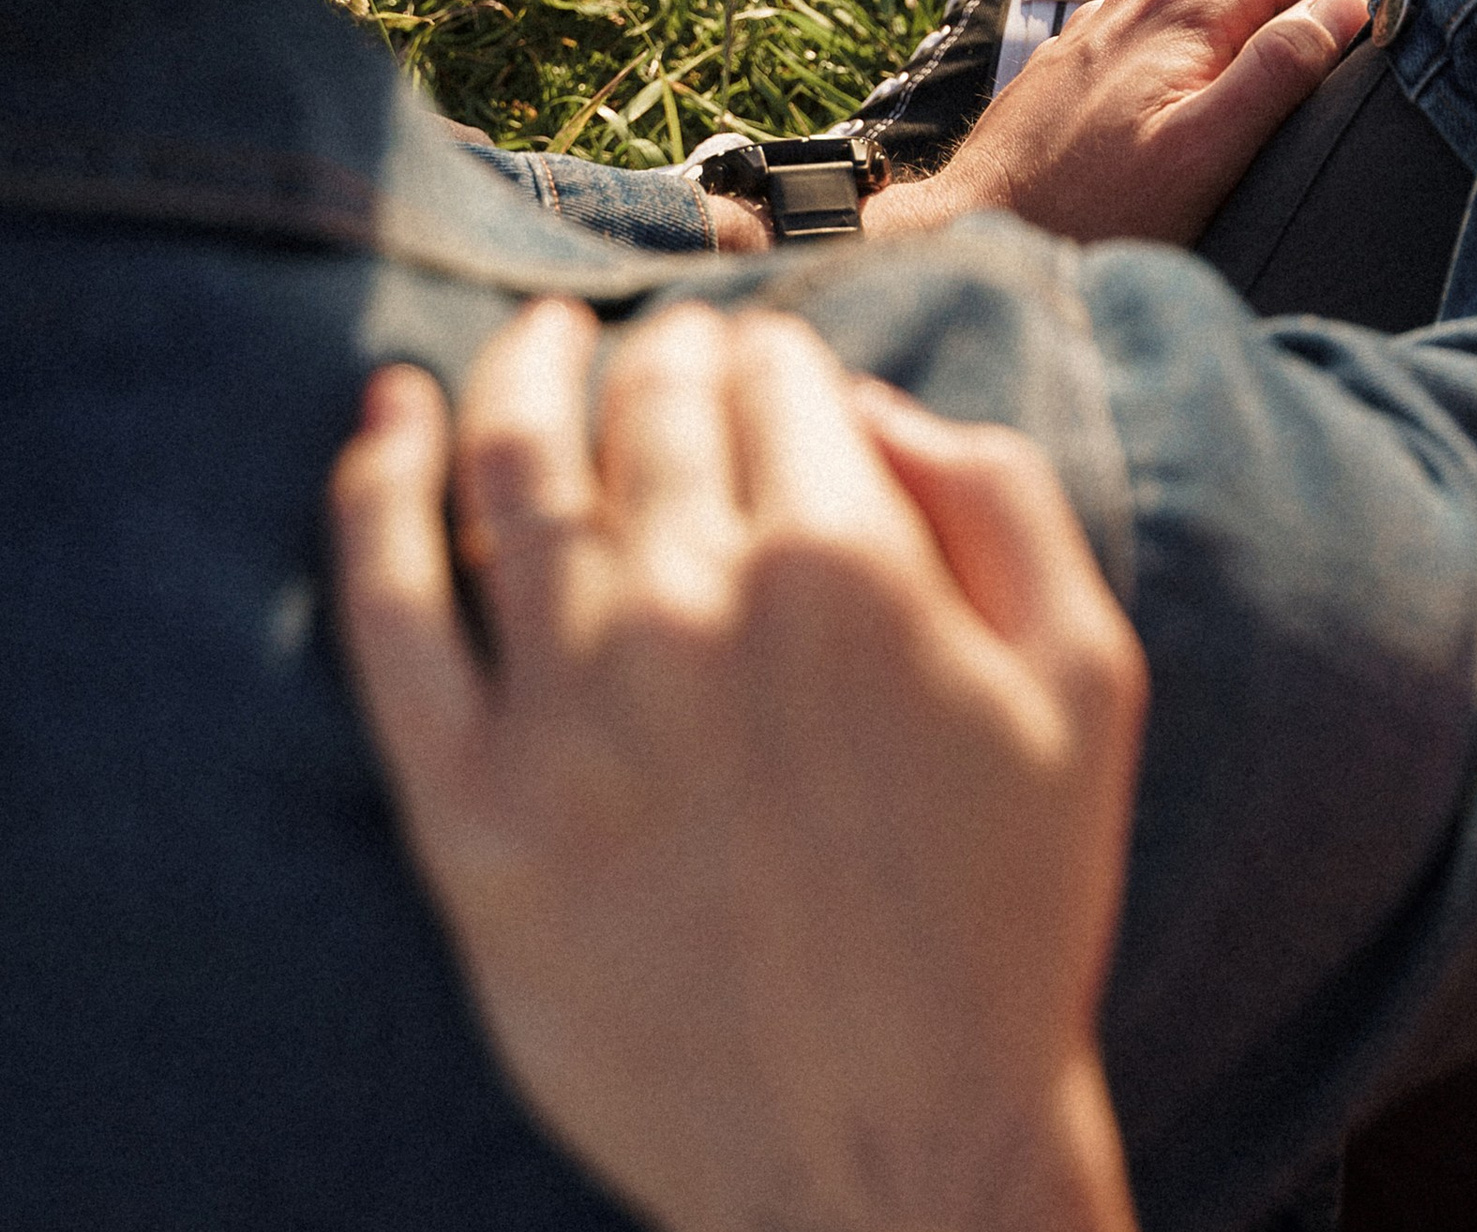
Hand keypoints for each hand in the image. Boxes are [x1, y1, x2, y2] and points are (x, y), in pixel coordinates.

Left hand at [330, 299, 1145, 1231]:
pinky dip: (374, 487)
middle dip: (666, 351)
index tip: (773, 375)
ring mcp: (567, 713)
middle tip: (670, 353)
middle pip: (650, 402)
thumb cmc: (1004, 919)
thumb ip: (1000, 496)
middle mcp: (692, 611)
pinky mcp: (471, 815)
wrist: (894, 1158)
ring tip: (534, 341)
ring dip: (524, 371)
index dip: (779, 358)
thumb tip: (865, 405)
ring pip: (514, 468)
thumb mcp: (1087, 677)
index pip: (779, 378)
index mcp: (847, 566)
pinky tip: (389, 416)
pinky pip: (389, 609)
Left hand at [880, 0, 1403, 247]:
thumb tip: (1345, 8)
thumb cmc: (1090, 211)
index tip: (1416, 11)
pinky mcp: (1084, 63)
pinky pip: (1175, 35)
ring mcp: (1110, 26)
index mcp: (1189, 5)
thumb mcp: (1203, 151)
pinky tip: (1227, 103)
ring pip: (1219, 2)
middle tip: (1384, 56)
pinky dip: (1223, 50)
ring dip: (1276, 24)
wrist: (966, 233)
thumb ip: (1277, 72)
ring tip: (1317, 84)